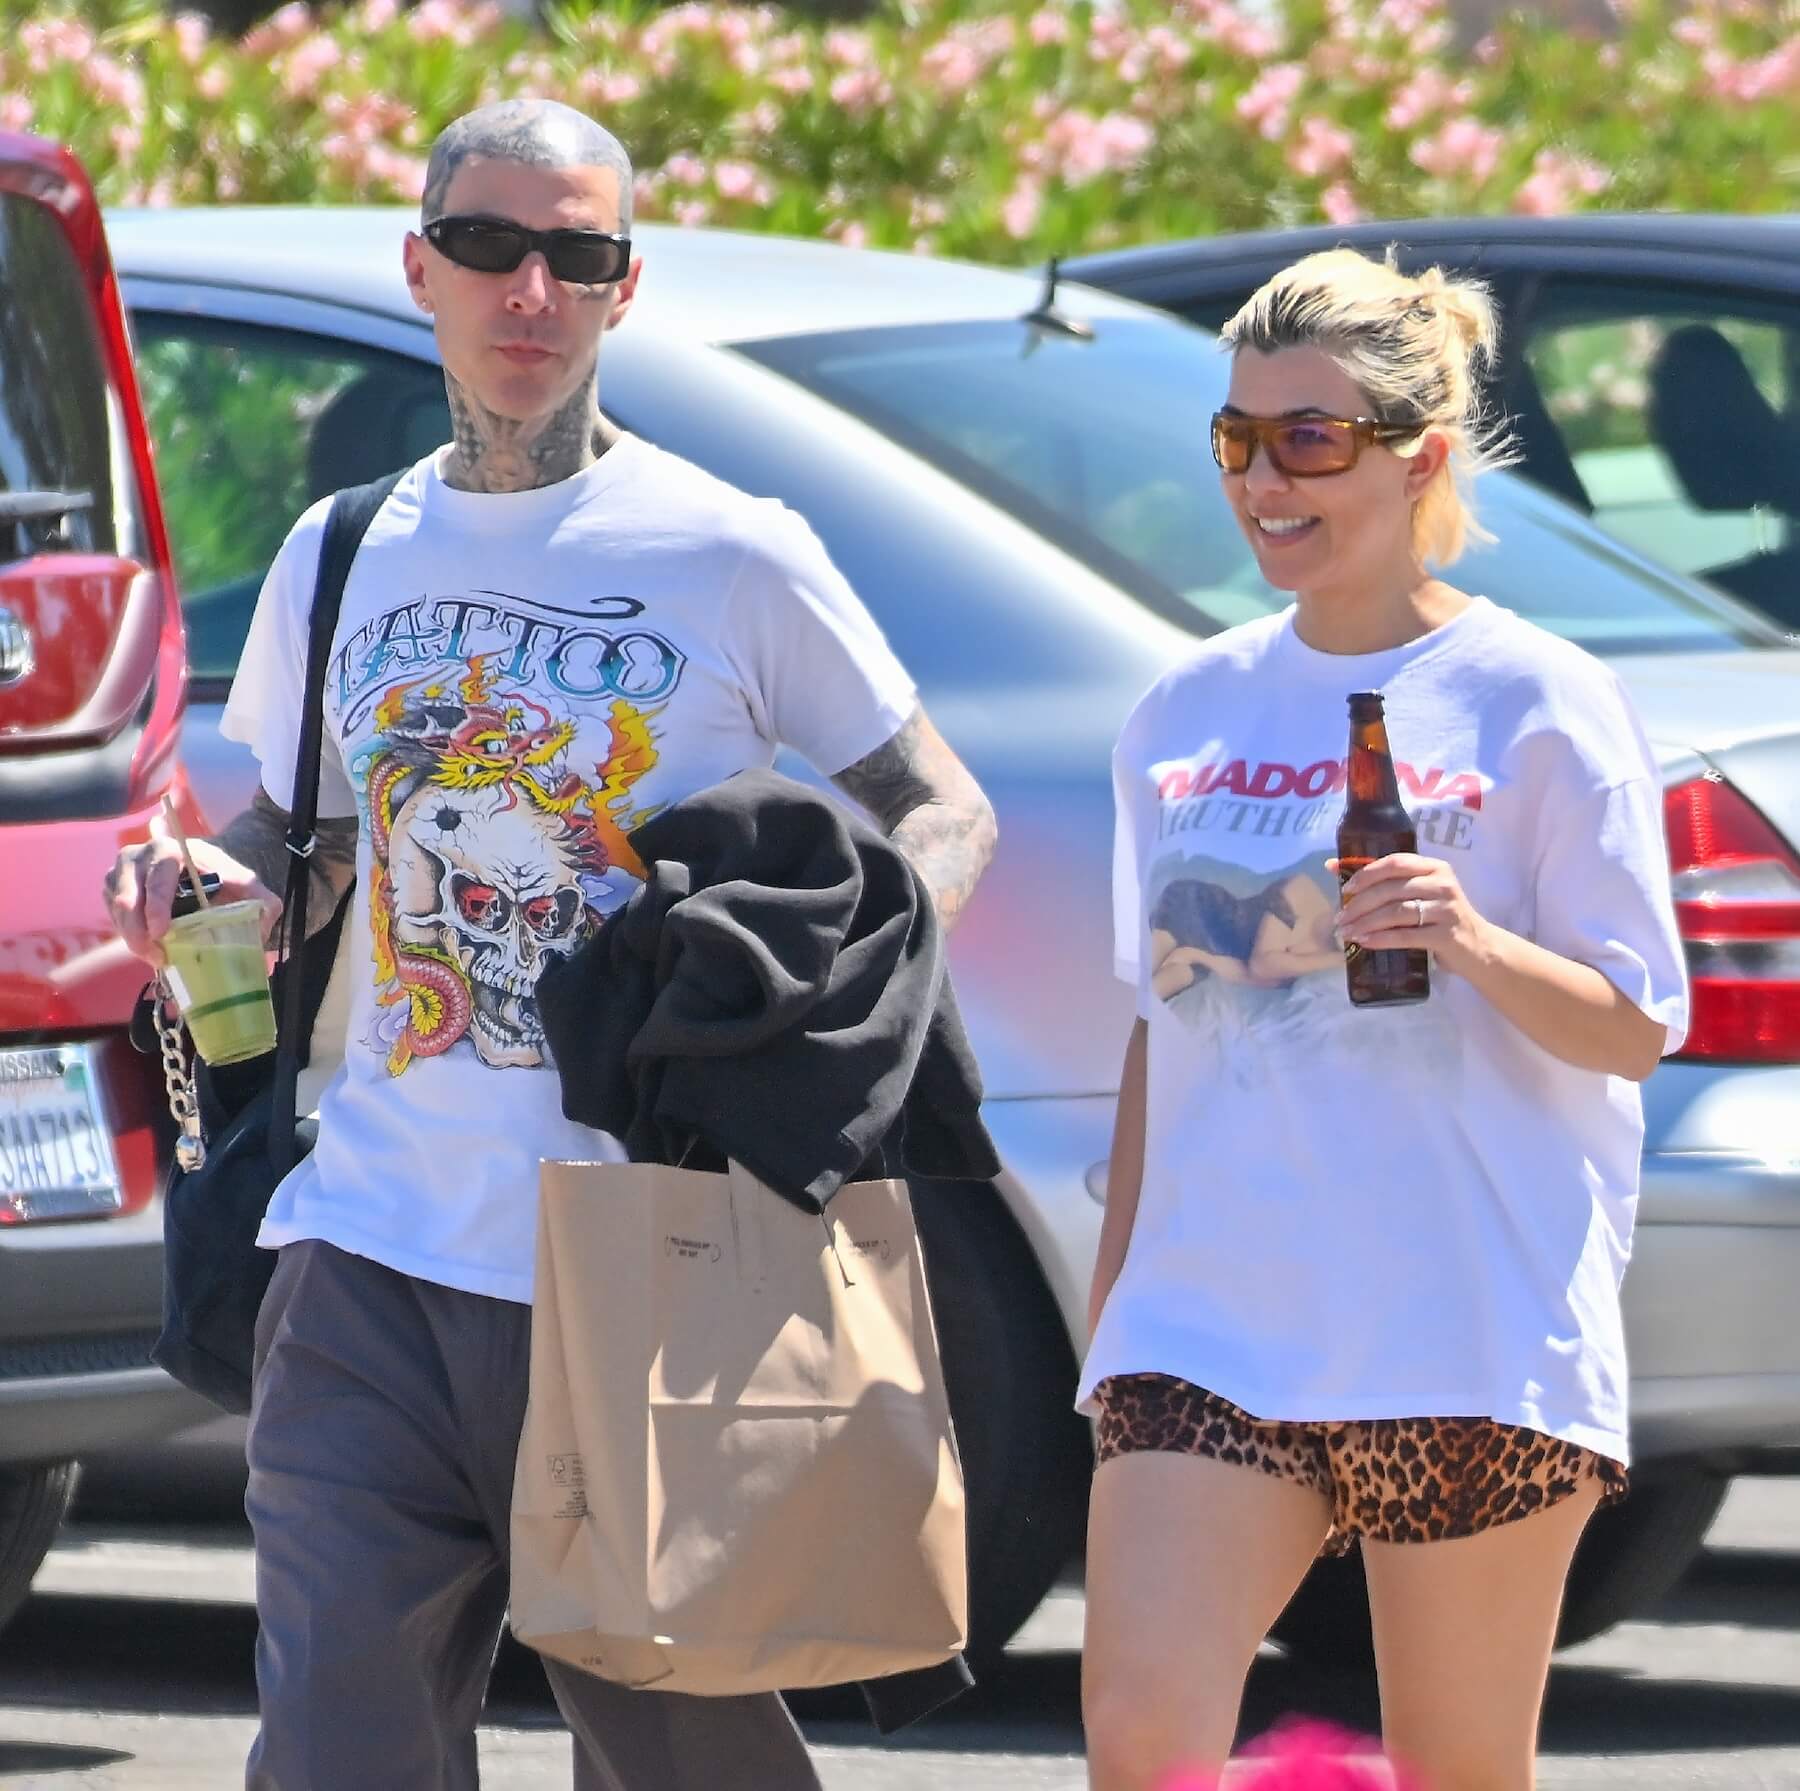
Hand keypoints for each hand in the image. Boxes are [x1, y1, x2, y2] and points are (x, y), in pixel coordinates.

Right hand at [103, 819, 281, 968]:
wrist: (203, 868)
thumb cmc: (223, 878)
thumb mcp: (246, 885)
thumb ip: (262, 900)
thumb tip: (263, 923)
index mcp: (172, 850)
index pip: (158, 877)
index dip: (157, 906)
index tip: (162, 933)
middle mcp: (138, 856)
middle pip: (127, 897)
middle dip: (138, 931)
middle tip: (157, 956)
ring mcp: (121, 872)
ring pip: (117, 910)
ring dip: (133, 937)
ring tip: (157, 957)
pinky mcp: (112, 888)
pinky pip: (113, 916)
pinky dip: (128, 934)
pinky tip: (148, 947)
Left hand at [1330, 852, 1489, 977]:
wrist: (1478, 948)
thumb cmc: (1440, 918)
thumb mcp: (1419, 894)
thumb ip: (1386, 883)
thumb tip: (1333, 867)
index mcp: (1434, 868)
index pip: (1395, 862)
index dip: (1367, 873)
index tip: (1345, 888)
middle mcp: (1442, 884)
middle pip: (1391, 889)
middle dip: (1359, 904)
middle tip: (1340, 919)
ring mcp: (1446, 909)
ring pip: (1396, 912)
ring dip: (1366, 923)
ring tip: (1347, 933)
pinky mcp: (1446, 935)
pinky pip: (1406, 935)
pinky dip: (1381, 939)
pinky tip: (1365, 942)